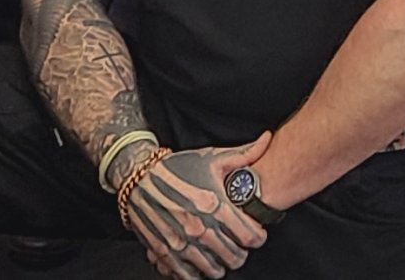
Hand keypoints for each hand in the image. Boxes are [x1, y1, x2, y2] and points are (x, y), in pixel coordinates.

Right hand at [119, 134, 271, 278]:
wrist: (137, 176)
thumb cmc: (176, 166)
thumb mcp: (211, 158)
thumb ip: (244, 154)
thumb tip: (268, 139)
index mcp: (213, 204)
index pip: (251, 237)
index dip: (258, 237)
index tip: (256, 233)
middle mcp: (198, 227)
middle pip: (235, 258)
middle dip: (241, 252)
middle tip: (239, 245)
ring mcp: (180, 243)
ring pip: (215, 271)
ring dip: (221, 264)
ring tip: (221, 254)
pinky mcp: (164, 254)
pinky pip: (189, 276)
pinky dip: (198, 273)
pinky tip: (201, 262)